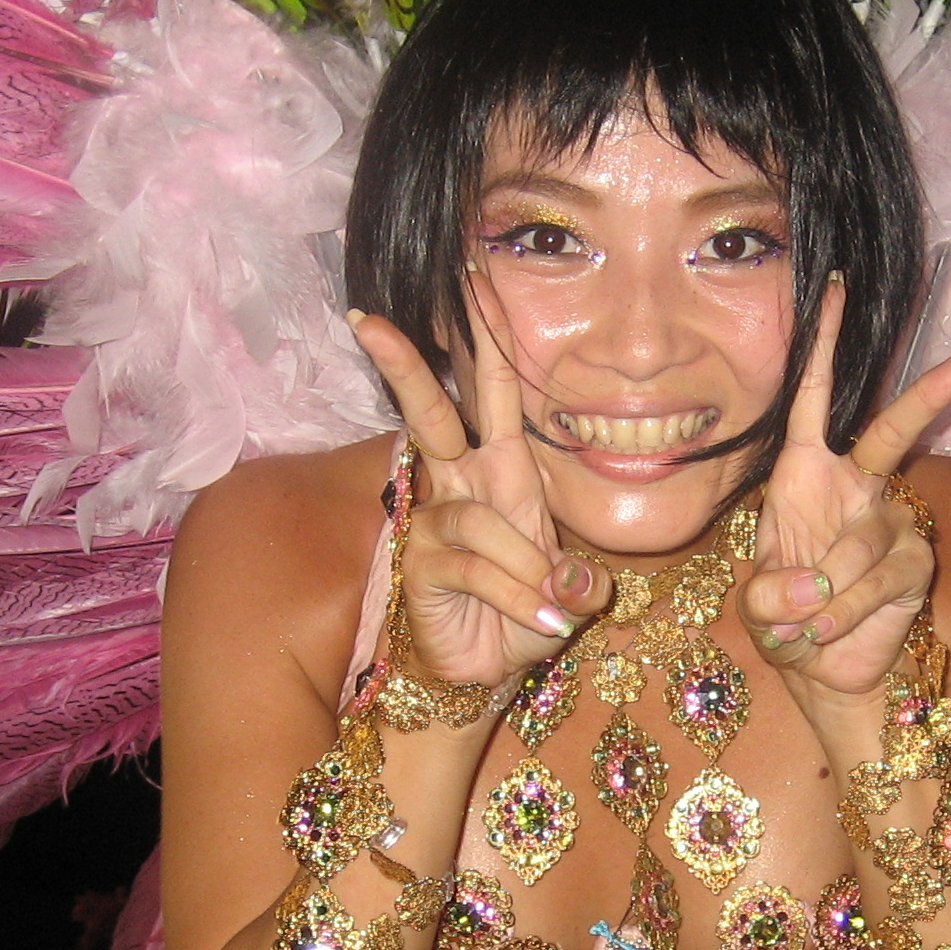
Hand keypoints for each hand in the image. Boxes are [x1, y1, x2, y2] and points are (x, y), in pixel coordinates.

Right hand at [350, 303, 603, 688]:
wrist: (487, 672)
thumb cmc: (525, 612)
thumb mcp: (570, 589)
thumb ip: (580, 580)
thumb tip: (571, 581)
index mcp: (503, 468)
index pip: (490, 391)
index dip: (483, 337)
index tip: (468, 277)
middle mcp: (463, 484)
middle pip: (430, 413)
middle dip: (405, 366)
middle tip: (370, 321)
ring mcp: (434, 521)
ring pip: (478, 517)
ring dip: (525, 564)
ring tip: (550, 605)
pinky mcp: (418, 562)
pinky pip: (472, 562)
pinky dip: (513, 591)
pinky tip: (536, 617)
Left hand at [738, 287, 950, 704]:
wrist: (821, 673)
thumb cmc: (785, 620)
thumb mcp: (758, 604)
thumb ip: (769, 592)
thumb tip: (812, 586)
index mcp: (805, 475)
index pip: (814, 399)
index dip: (822, 346)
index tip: (834, 287)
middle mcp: (855, 488)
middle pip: (894, 430)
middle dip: (933, 395)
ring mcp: (890, 523)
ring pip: (865, 539)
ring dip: (825, 592)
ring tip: (801, 623)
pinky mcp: (913, 564)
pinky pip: (880, 578)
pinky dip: (843, 610)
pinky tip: (825, 628)